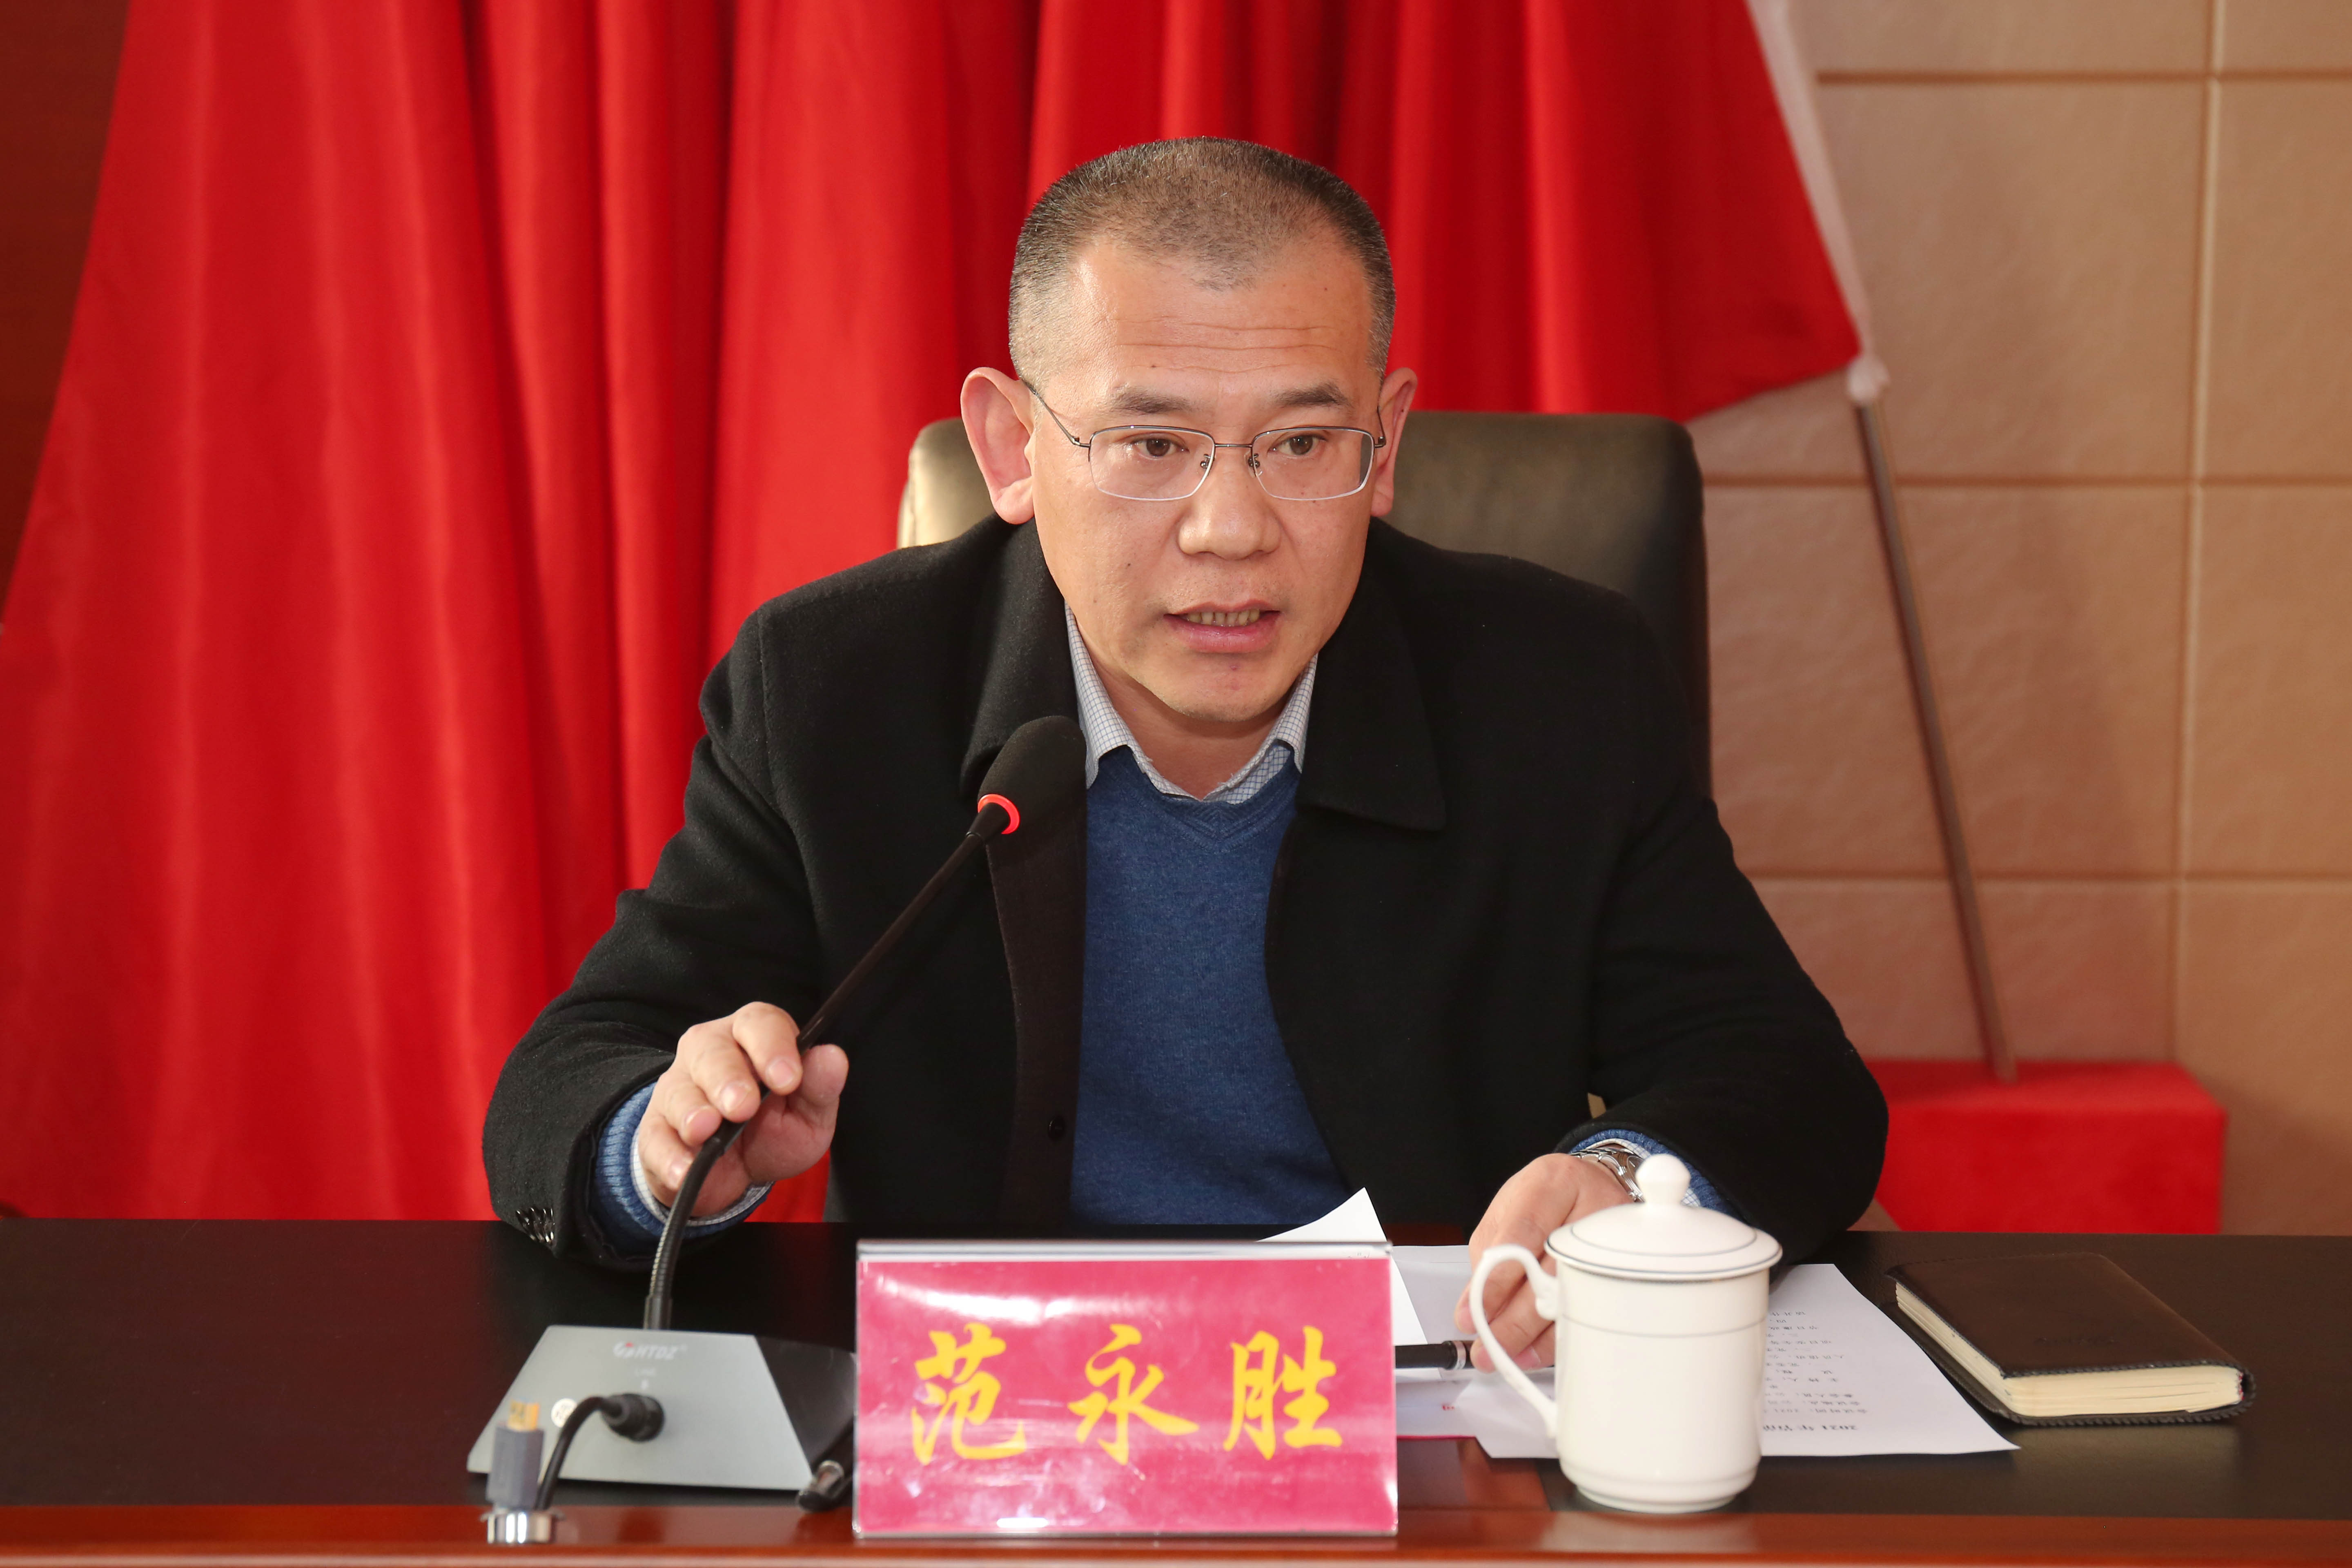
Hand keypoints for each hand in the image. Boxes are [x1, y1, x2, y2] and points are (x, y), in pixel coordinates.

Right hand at [637, 1002, 847, 1217]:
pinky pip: (655, 1139)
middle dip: (727, 1078)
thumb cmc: (773, 1128)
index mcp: (752, 1037)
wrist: (736, 1172)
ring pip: (678, 1091)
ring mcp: (678, 1089)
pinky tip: (684, 1170)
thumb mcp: (808, 1113)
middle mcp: (709, 1053)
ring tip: (705, 1130)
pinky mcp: (655, 1129)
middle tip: (743, 1106)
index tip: (788, 1079)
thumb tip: (832, 1057)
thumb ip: (820, 1087)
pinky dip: (669, 1156)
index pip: (759, 1023)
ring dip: (692, 1111)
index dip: (773, 1047)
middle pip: (711, 1051)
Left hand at [1453, 1152, 1632, 1369]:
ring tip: (1513, 1354)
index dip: (1496, 1282)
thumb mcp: (1507, 1212)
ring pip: (1578, 1298)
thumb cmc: (1547, 1199)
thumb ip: (1488, 1257)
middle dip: (1516, 1319)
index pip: (1522, 1236)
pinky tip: (1544, 1349)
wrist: (1594, 1187)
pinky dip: (1567, 1335)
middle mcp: (1590, 1206)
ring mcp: (1618, 1239)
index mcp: (1551, 1183)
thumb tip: (1475, 1309)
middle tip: (1489, 1344)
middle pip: (1552, 1273)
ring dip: (1541, 1336)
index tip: (1473, 1314)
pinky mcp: (1631, 1266)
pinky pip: (1598, 1310)